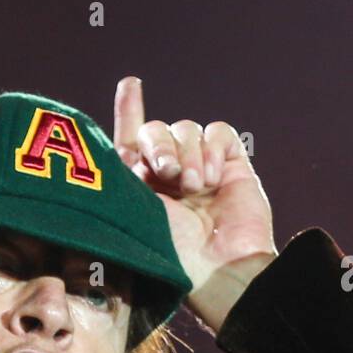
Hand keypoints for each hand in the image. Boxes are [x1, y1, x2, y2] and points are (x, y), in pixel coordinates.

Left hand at [112, 77, 276, 331]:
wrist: (217, 267)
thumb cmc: (168, 252)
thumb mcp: (133, 211)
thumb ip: (125, 174)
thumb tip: (120, 144)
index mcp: (139, 186)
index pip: (130, 140)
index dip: (129, 110)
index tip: (130, 84)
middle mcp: (168, 175)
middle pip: (156, 130)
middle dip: (158, 144)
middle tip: (165, 172)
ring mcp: (201, 169)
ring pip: (186, 128)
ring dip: (186, 152)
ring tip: (194, 187)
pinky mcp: (232, 165)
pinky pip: (217, 132)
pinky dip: (212, 148)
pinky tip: (211, 178)